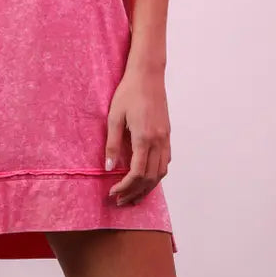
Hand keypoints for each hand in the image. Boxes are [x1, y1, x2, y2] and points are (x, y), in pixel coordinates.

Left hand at [104, 67, 170, 205]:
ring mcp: (165, 138)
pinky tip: (146, 178)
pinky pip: (165, 162)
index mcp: (144, 138)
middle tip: (120, 201)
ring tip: (133, 196)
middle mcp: (158, 141)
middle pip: (150, 178)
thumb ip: (112, 143)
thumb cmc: (129, 92)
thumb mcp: (114, 116)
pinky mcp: (167, 134)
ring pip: (161, 173)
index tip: (113, 193)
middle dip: (135, 193)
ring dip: (147, 187)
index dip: (125, 187)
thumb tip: (108, 168)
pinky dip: (156, 175)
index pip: (136, 173)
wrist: (148, 75)